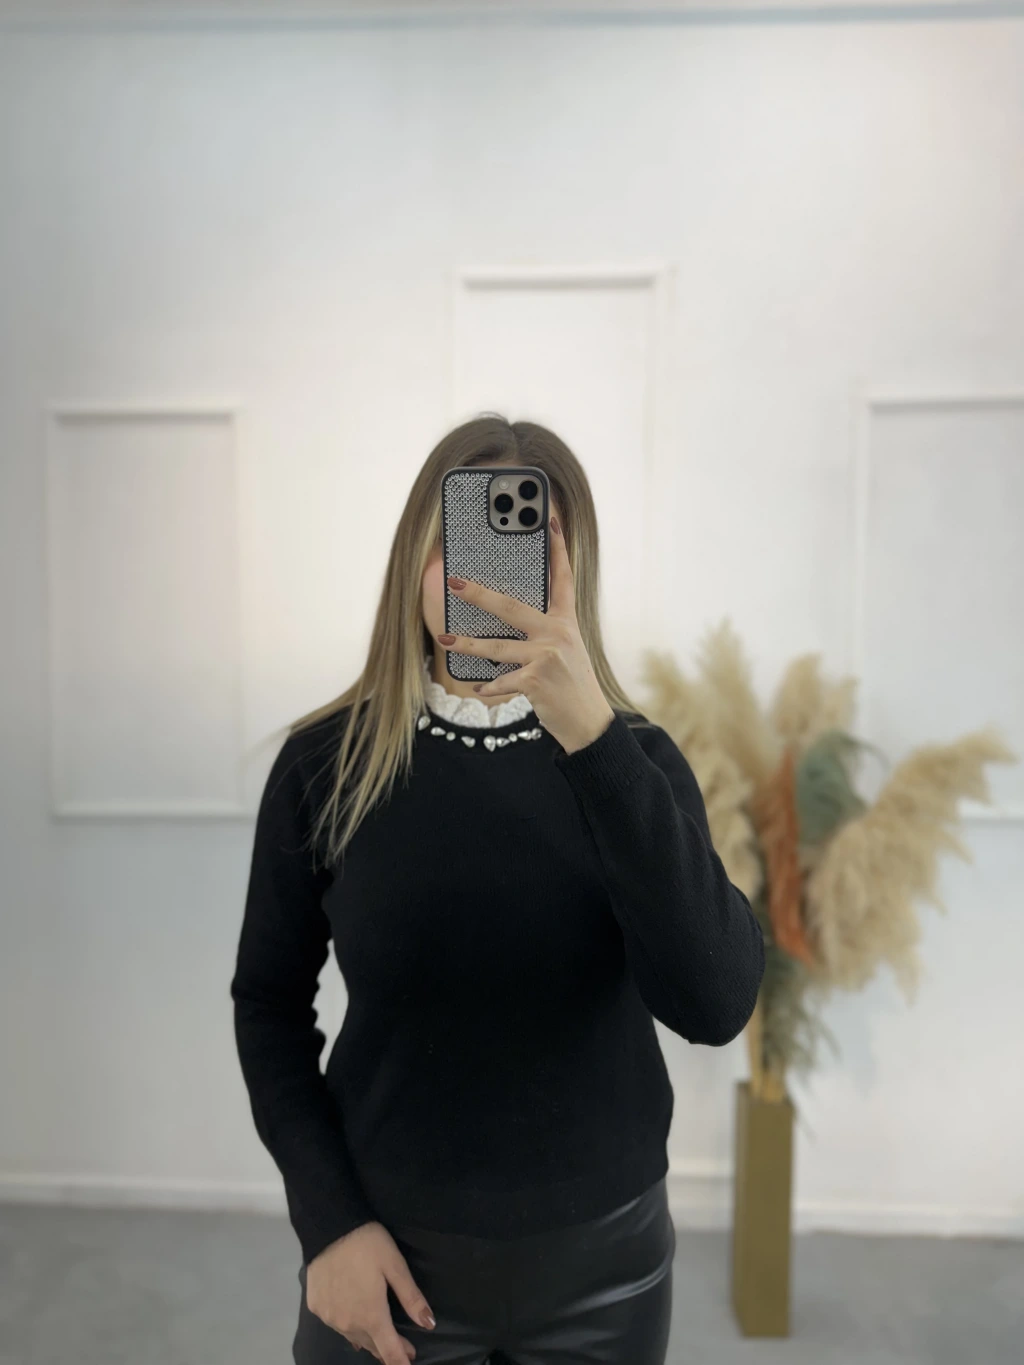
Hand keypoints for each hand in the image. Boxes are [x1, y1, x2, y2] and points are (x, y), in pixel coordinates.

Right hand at [306, 1221, 434, 1362]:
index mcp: (371, 1316)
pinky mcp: (316, 1307)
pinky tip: (353, 1319)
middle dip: (389, 1347)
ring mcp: (329, 1318)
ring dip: (368, 1337)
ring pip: (353, 1337)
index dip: (401, 1360)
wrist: (329, 1227)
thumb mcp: (395, 1266)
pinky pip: (336, 1324)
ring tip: (380, 1334)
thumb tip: (429, 1324)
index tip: (410, 1362)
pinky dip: (348, 1325)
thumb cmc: (368, 1244)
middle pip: (372, 1345)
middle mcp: (348, 1324)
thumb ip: (411, 1298)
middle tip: (404, 1346)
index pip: (390, 1351)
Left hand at [437, 515, 614, 754]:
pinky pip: (502, 680)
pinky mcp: (536, 680)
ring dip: (467, 645)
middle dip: (479, 593)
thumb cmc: (572, 684)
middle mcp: (558, 633)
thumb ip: (544, 632)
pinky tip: (478, 686)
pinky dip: (489, 686)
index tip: (550, 520)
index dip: (558, 548)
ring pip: (496, 647)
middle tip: (454, 582)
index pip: (563, 577)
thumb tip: (505, 618)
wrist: (589, 722)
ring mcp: (547, 656)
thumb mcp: (566, 650)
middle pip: (511, 606)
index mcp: (566, 621)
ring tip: (445, 639)